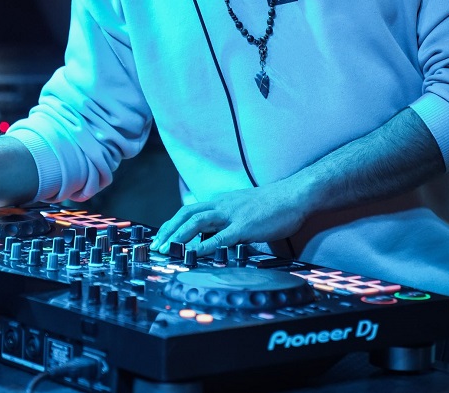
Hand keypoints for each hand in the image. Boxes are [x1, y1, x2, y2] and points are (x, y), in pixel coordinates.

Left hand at [150, 181, 304, 256]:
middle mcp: (222, 205)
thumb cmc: (272, 205)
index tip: (159, 237)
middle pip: (186, 214)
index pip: (188, 210)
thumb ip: (227, 221)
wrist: (294, 195)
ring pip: (198, 222)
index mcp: (220, 202)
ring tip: (166, 249)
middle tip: (155, 247)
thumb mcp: (243, 209)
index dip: (172, 224)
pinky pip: (221, 236)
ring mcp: (232, 214)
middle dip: (168, 230)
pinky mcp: (245, 226)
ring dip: (179, 236)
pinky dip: (205, 245)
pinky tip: (195, 253)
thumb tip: (212, 236)